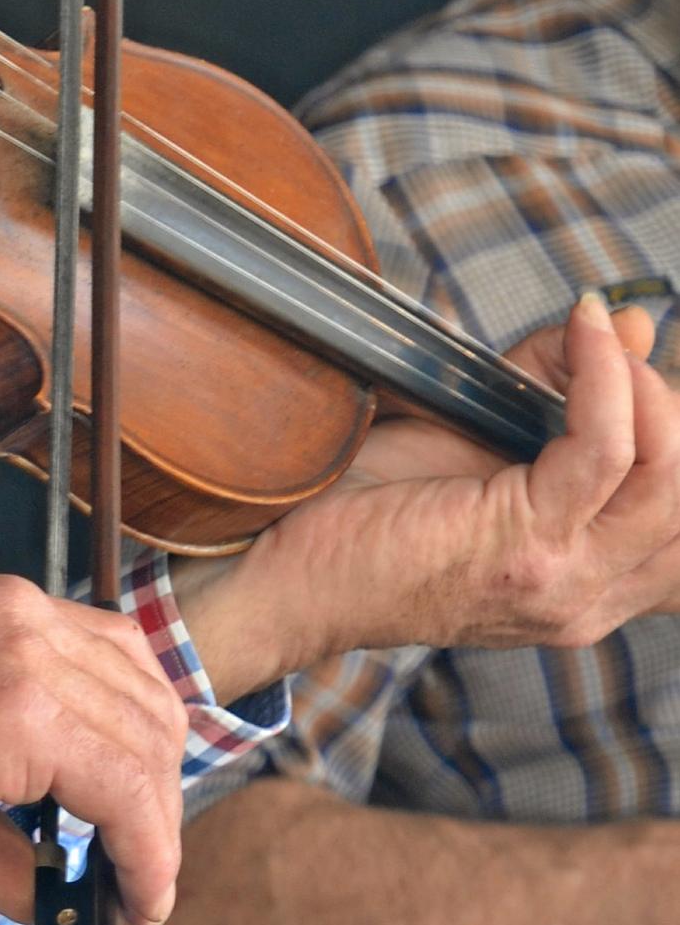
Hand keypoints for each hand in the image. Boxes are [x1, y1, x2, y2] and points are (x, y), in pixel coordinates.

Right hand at [0, 568, 188, 924]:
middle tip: (141, 862)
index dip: (142, 740)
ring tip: (138, 889)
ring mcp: (30, 657)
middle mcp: (26, 616)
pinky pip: (123, 790)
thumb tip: (68, 892)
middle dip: (159, 792)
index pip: (116, 660)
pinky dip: (145, 851)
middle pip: (147, 702)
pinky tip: (134, 895)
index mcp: (1, 609)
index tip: (138, 805)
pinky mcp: (27, 715)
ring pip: (147, 747)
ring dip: (156, 831)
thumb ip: (11, 825)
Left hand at [174, 292, 679, 695]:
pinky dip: (603, 380)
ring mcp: (565, 582)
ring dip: (638, 385)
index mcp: (586, 585)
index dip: (668, 424)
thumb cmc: (361, 514)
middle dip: (662, 399)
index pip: (679, 513)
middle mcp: (590, 596)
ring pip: (665, 471)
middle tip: (608, 340)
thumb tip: (623, 328)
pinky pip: (604, 450)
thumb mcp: (474, 442)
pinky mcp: (525, 547)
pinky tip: (581, 338)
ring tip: (593, 336)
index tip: (625, 352)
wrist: (284, 575)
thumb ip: (550, 392)